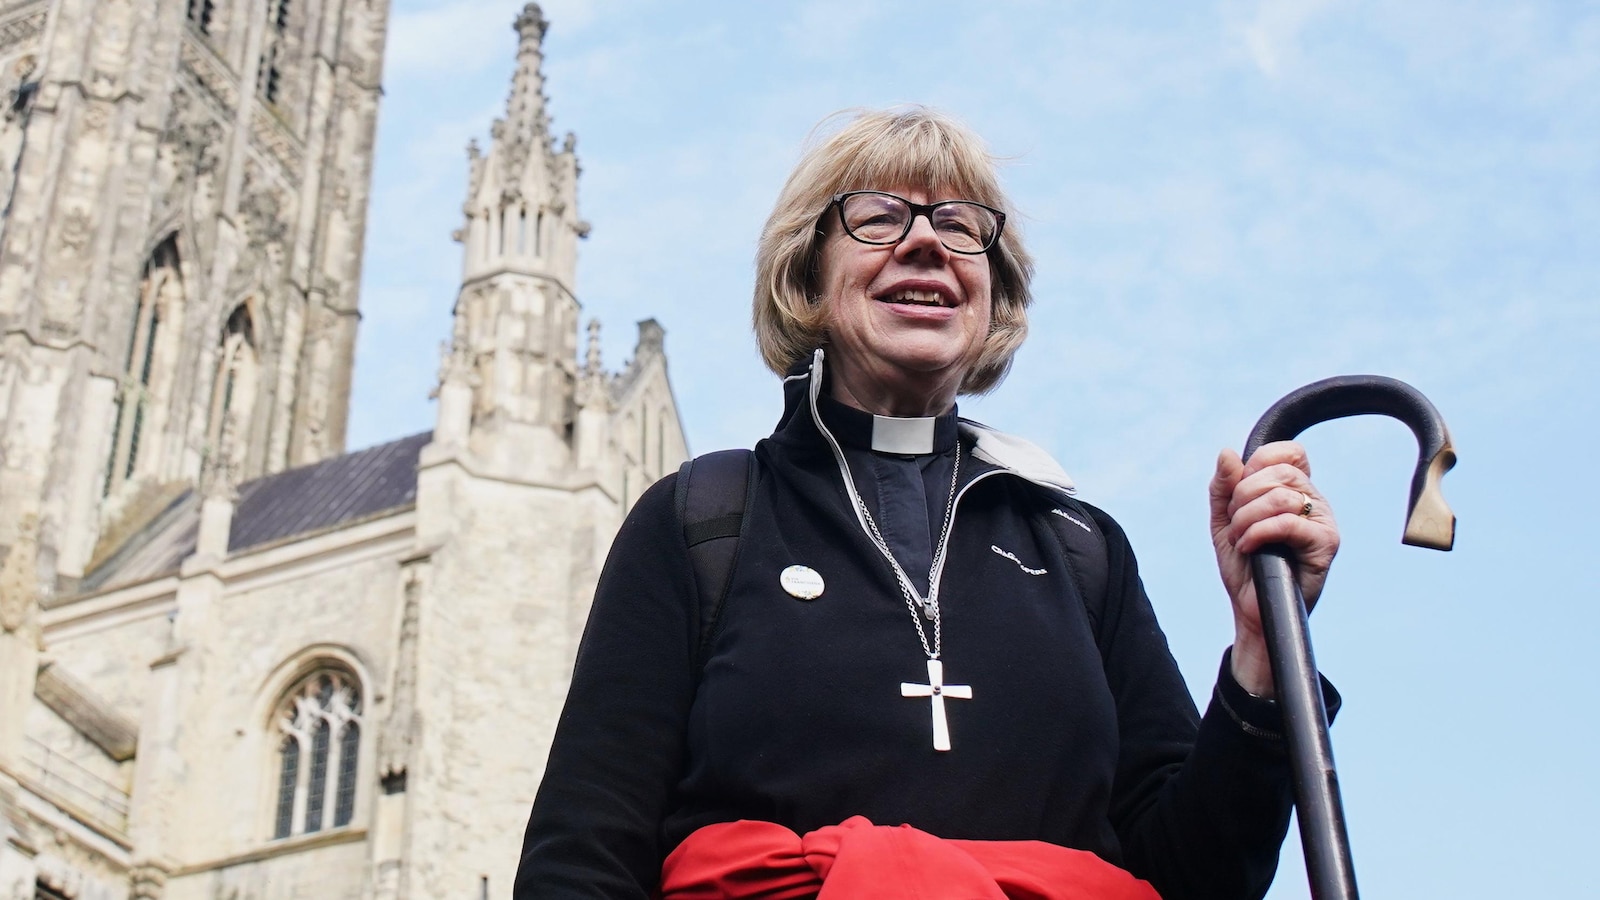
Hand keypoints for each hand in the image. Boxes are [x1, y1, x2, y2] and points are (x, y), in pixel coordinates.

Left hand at [1208, 441, 1339, 697]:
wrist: (1252, 611)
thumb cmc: (1243, 567)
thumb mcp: (1224, 522)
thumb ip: (1224, 488)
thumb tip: (1227, 453)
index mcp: (1294, 491)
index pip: (1289, 452)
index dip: (1260, 462)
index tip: (1240, 491)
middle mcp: (1313, 502)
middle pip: (1279, 472)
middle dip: (1243, 497)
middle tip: (1234, 525)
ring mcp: (1323, 522)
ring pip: (1281, 496)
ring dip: (1246, 518)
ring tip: (1240, 540)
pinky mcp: (1325, 544)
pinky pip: (1288, 522)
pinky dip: (1258, 533)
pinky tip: (1249, 548)